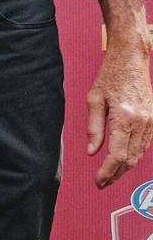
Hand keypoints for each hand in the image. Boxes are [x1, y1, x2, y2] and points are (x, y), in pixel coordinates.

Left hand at [87, 43, 152, 187]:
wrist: (131, 59)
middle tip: (102, 181)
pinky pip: (146, 145)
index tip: (98, 180)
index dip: (107, 172)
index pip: (116, 155)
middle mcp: (141, 122)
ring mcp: (151, 122)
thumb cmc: (111, 75)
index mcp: (123, 117)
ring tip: (110, 172)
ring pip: (139, 155)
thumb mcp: (94, 99)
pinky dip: (134, 154)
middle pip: (129, 160)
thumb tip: (92, 152)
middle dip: (115, 174)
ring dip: (125, 167)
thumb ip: (94, 128)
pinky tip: (123, 157)